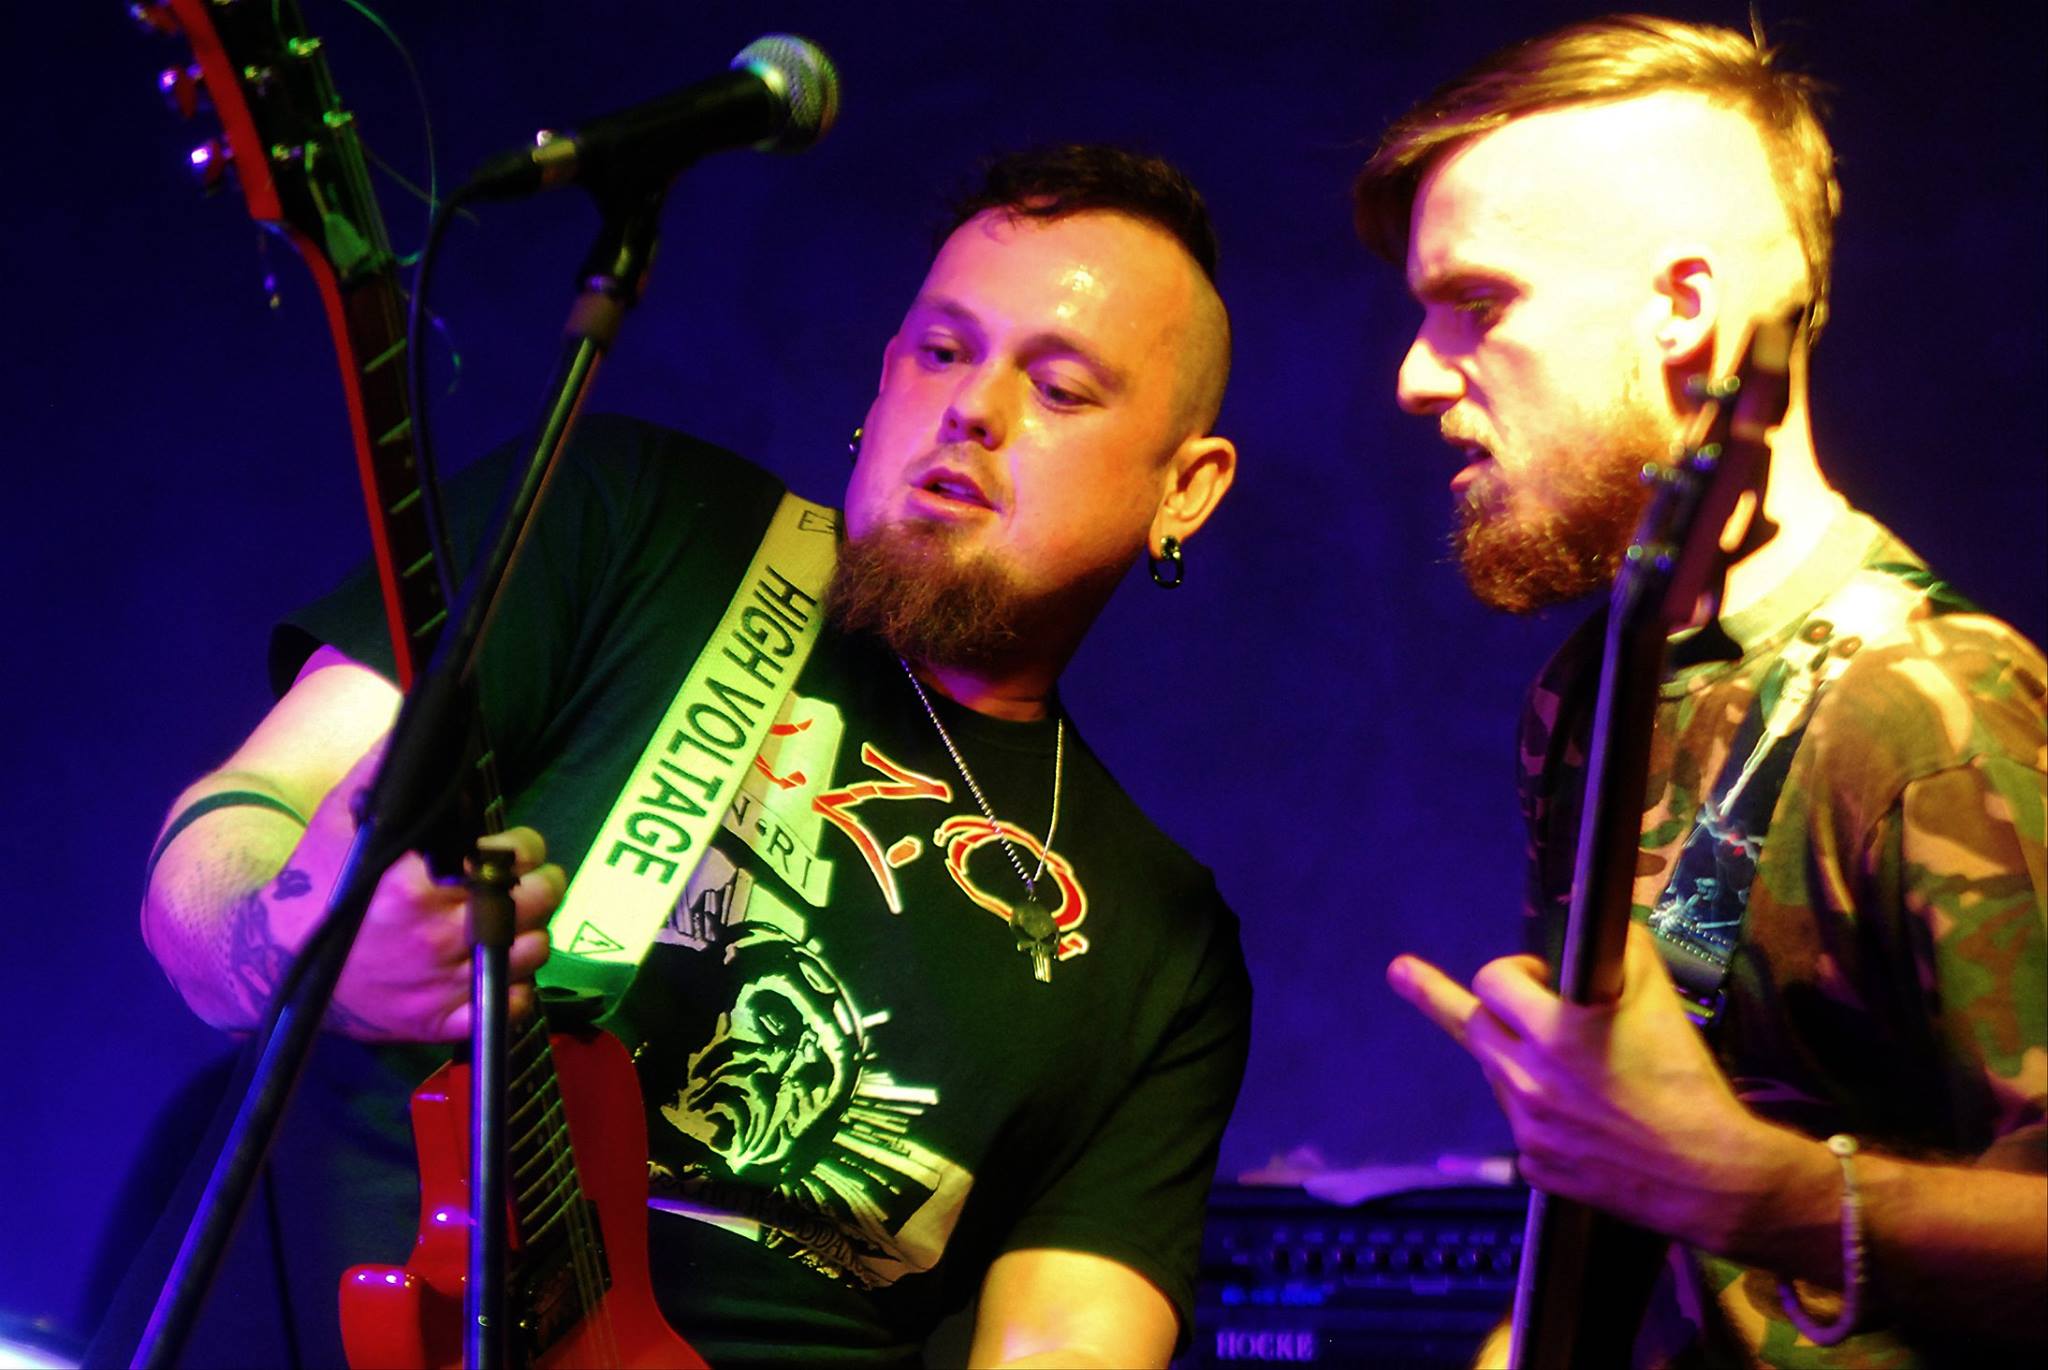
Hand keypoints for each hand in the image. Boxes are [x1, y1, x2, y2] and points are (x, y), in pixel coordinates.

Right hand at [269, 740, 564, 1041]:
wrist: (270, 959)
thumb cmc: (314, 881)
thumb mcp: (341, 818)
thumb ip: (382, 771)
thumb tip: (415, 723)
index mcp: (413, 887)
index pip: (506, 861)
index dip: (523, 847)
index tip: (518, 845)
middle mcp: (431, 939)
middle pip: (530, 906)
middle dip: (540, 885)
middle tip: (531, 879)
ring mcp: (436, 986)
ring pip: (528, 954)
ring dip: (531, 933)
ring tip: (514, 918)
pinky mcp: (434, 1023)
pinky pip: (506, 1007)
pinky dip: (513, 988)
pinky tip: (498, 966)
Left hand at [1386, 922, 1807, 1253]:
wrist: (1712, 1175)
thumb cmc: (1685, 1081)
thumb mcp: (1660, 998)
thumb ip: (1624, 953)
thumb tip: (1605, 924)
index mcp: (1554, 1031)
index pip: (1494, 980)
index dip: (1512, 972)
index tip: (1532, 977)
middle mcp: (1527, 1078)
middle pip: (1468, 1024)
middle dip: (1449, 998)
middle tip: (1411, 974)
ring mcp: (1526, 1127)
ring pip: (1497, 1076)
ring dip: (1517, 1061)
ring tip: (1564, 1070)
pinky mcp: (1536, 1167)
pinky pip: (1523, 1130)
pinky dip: (1542, 1118)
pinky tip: (1582, 1123)